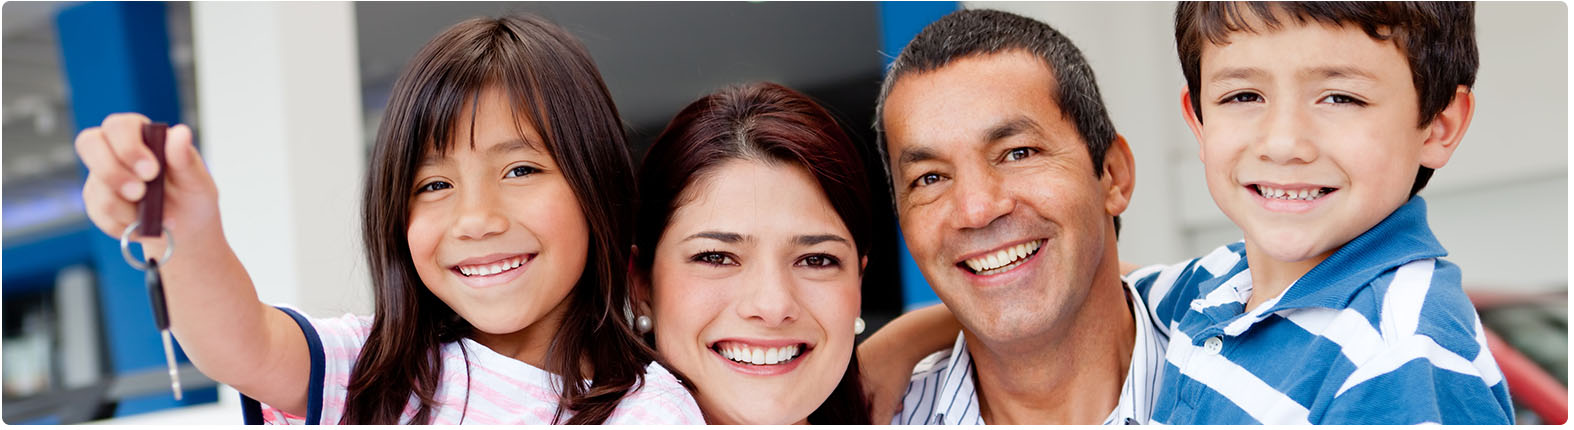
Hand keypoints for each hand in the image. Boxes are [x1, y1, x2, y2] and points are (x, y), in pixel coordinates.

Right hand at [76, 113, 219, 249]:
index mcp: (141, 135)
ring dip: (126, 206)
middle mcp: (114, 149)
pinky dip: (124, 223)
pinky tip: (142, 223)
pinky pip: (99, 213)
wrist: (184, 228)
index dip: (128, 147)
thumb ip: (185, 158)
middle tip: (139, 193)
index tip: (151, 171)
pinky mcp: (95, 201)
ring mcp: (101, 175)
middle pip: (89, 143)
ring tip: (152, 213)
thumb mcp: (196, 179)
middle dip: (112, 172)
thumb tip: (181, 133)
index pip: (119, 126)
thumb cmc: (190, 196)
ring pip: (96, 187)